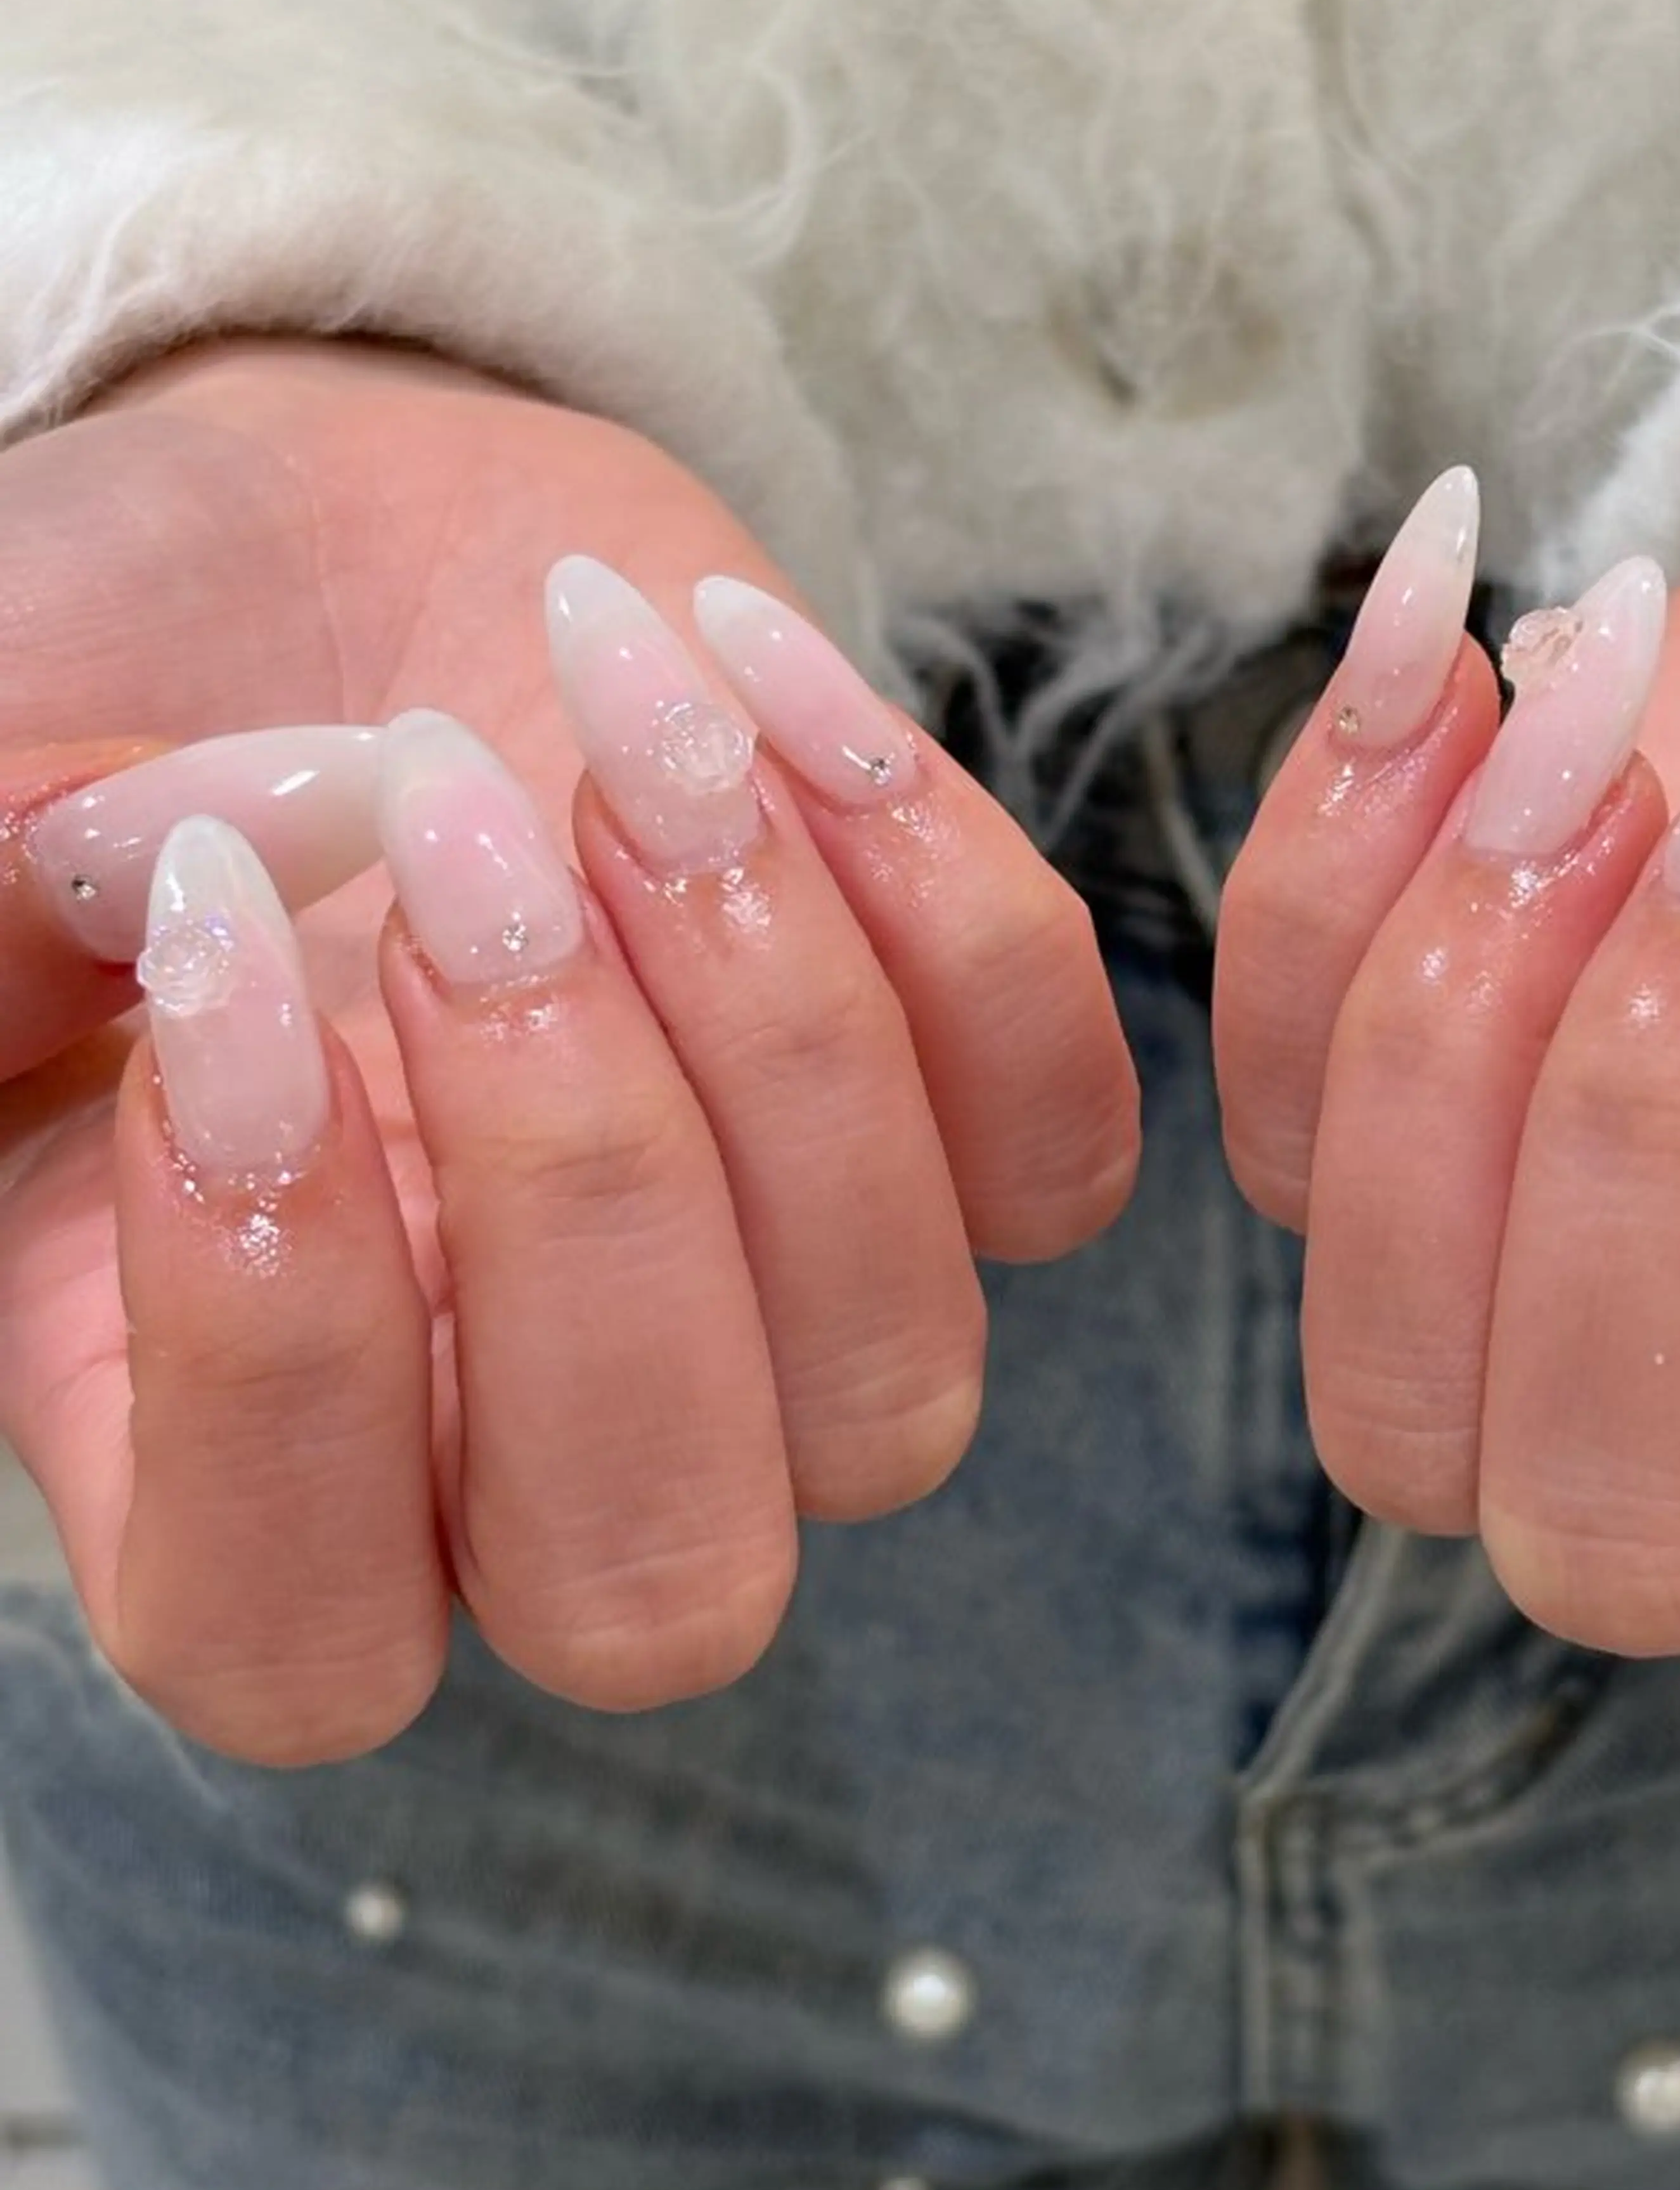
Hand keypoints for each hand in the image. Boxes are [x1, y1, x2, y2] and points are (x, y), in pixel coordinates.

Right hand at [0, 340, 1136, 1760]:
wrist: (311, 543)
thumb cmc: (105, 700)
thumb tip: (145, 884)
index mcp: (231, 1449)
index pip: (297, 1646)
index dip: (280, 1369)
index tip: (229, 995)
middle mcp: (524, 1440)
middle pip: (656, 1582)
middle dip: (583, 1187)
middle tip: (456, 843)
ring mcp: (772, 1305)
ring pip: (896, 1381)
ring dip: (775, 1018)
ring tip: (616, 714)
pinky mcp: (957, 1128)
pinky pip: (1064, 1147)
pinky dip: (950, 908)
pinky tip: (749, 674)